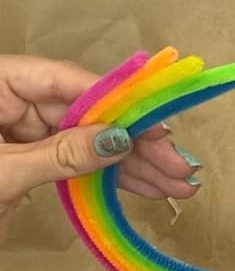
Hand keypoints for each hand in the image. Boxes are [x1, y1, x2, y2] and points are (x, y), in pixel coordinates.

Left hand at [0, 55, 200, 243]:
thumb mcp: (1, 173)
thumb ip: (60, 155)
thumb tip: (118, 139)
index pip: (67, 82)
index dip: (118, 103)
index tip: (158, 125)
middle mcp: (8, 101)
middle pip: (85, 113)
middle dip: (135, 143)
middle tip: (180, 168)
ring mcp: (15, 132)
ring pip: (85, 142)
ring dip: (132, 166)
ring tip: (177, 186)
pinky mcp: (21, 163)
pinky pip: (71, 164)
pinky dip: (105, 179)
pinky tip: (144, 188)